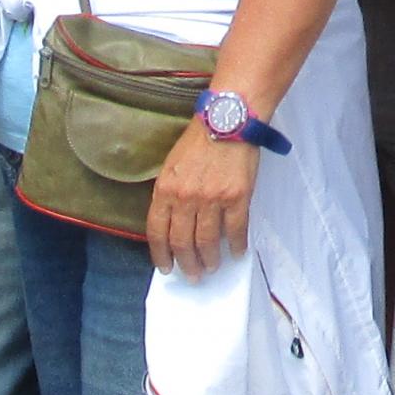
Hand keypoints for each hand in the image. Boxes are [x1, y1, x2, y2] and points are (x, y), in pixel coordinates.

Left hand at [148, 122, 258, 277]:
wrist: (228, 120)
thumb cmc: (200, 141)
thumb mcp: (172, 166)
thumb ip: (170, 194)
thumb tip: (174, 223)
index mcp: (165, 189)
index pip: (157, 232)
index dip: (160, 254)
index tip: (165, 268)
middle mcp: (185, 197)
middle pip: (182, 242)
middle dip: (186, 264)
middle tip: (192, 275)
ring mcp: (212, 199)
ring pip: (207, 241)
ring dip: (209, 260)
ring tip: (211, 267)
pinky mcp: (236, 197)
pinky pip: (235, 230)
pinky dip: (236, 245)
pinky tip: (236, 252)